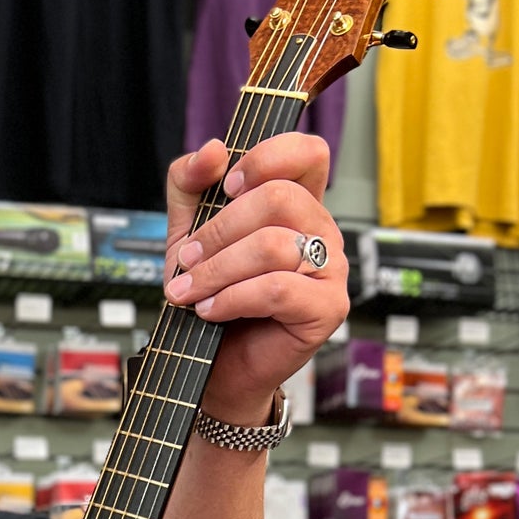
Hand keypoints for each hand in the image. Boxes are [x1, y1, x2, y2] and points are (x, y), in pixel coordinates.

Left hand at [162, 133, 348, 421]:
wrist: (214, 368)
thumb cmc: (209, 296)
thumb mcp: (186, 232)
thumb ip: (189, 184)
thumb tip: (213, 150)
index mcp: (299, 204)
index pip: (308, 153)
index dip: (265, 158)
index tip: (224, 188)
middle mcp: (322, 232)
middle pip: (279, 197)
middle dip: (219, 230)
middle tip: (186, 260)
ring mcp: (332, 270)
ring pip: (272, 247)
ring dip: (216, 270)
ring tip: (187, 291)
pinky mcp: (328, 309)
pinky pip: (276, 289)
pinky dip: (231, 298)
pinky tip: (209, 311)